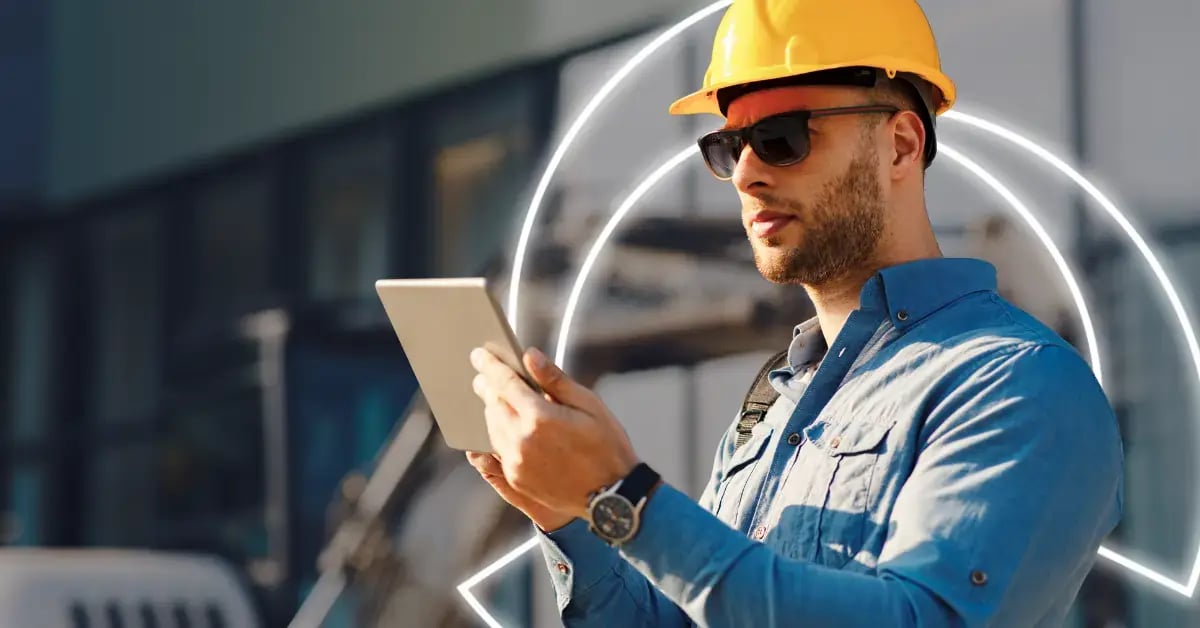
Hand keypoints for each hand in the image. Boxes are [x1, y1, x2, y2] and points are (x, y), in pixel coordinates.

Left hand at [470, 346, 638, 519]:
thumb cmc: (607, 445)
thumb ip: (554, 380)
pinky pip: (497, 450)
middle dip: (488, 387)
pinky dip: (497, 433)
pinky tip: (503, 426)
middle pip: (493, 405)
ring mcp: (516, 463)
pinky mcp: (517, 479)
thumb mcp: (588, 405)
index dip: (490, 365)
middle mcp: (522, 440)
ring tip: (495, 398)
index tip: (479, 354)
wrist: (612, 495)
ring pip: (492, 427)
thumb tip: (529, 356)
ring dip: (491, 410)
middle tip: (485, 375)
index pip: (505, 383)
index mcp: (540, 417)